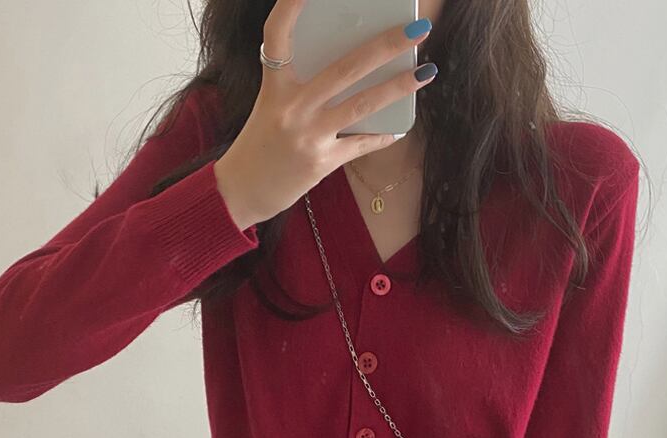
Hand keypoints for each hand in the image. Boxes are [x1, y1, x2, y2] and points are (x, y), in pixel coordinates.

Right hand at [214, 0, 436, 229]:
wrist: (240, 191)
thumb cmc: (260, 143)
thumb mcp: (272, 106)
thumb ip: (302, 86)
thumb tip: (351, 69)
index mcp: (274, 85)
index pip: (277, 35)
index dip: (291, 6)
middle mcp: (290, 107)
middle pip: (344, 68)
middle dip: (385, 46)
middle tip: (417, 29)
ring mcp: (307, 136)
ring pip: (362, 104)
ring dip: (398, 87)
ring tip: (426, 72)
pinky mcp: (320, 163)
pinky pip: (360, 144)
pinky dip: (382, 136)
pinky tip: (399, 128)